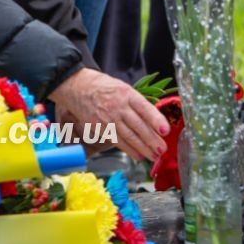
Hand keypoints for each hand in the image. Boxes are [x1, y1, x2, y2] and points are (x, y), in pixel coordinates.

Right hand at [48, 68, 167, 161]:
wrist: (78, 87)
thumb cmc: (103, 87)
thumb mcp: (123, 88)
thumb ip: (137, 103)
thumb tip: (155, 119)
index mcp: (127, 94)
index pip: (144, 108)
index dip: (156, 120)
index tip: (165, 131)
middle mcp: (118, 106)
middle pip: (138, 126)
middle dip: (152, 140)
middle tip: (162, 150)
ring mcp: (108, 119)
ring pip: (129, 136)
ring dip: (143, 148)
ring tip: (154, 156)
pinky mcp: (100, 128)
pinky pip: (118, 141)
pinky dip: (130, 150)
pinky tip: (138, 155)